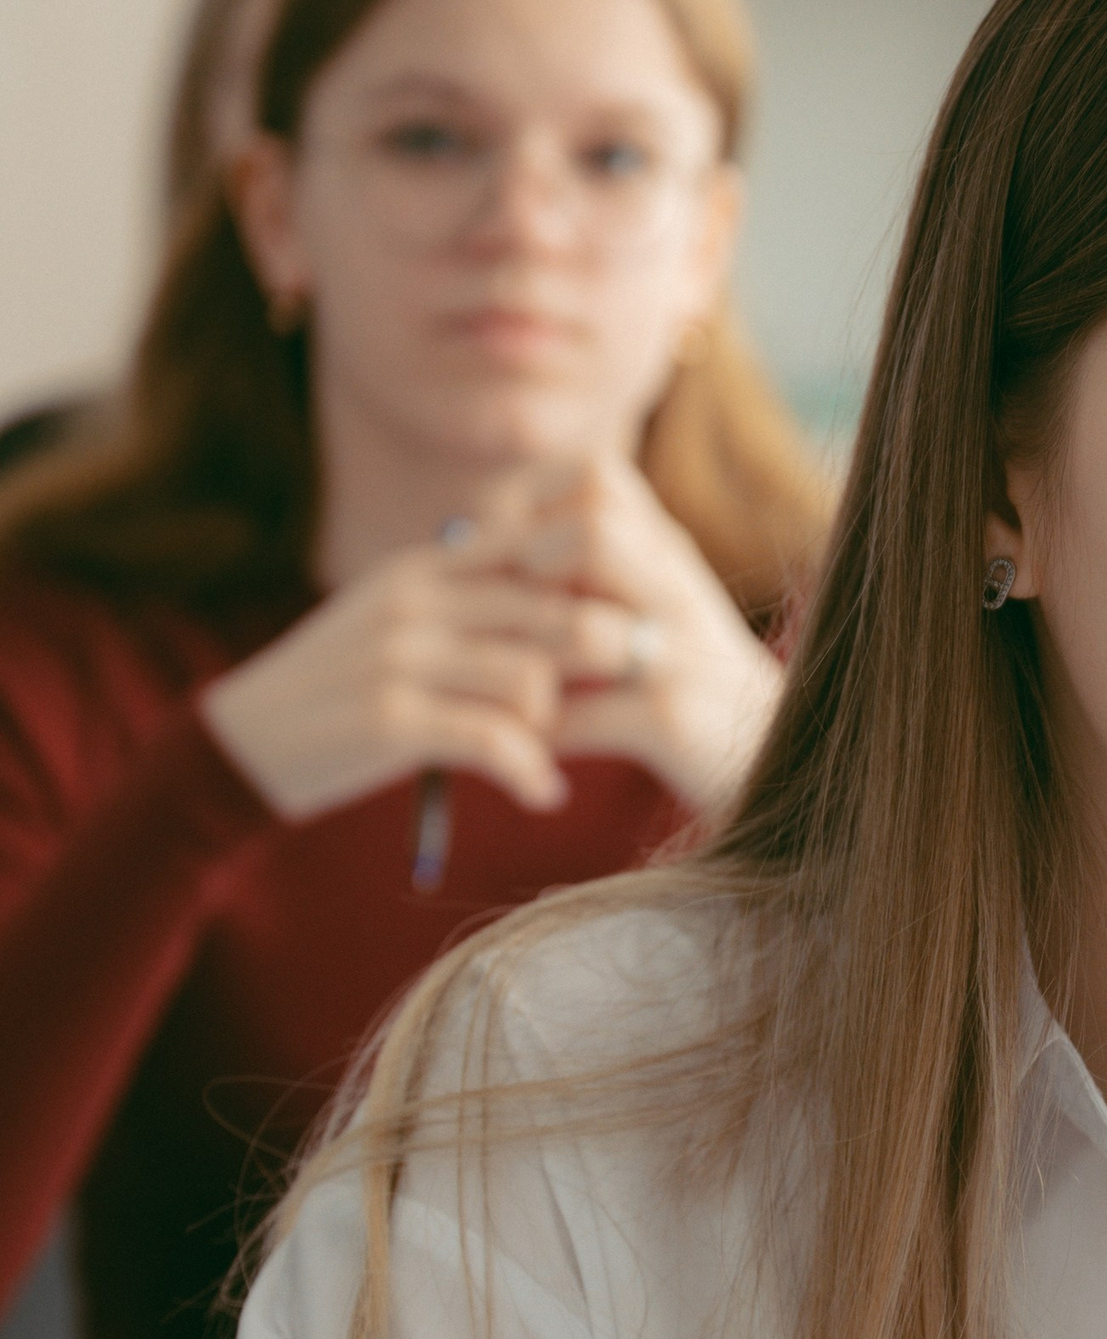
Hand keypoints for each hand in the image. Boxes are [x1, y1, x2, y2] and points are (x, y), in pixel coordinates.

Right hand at [199, 533, 630, 819]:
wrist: (243, 739)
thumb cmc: (345, 684)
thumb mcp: (405, 618)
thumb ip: (479, 599)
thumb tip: (586, 599)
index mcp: (429, 566)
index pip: (540, 545)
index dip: (601, 587)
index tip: (630, 628)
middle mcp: (418, 600)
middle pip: (556, 611)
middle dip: (605, 660)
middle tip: (624, 698)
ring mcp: (401, 657)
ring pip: (532, 679)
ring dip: (560, 724)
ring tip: (555, 750)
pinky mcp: (390, 719)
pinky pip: (495, 741)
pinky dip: (530, 774)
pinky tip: (540, 793)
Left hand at [495, 457, 782, 812]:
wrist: (785, 763)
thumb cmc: (693, 686)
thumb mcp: (650, 606)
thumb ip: (588, 567)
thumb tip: (475, 538)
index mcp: (670, 552)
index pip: (596, 477)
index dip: (528, 501)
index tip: (490, 547)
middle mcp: (680, 588)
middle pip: (592, 527)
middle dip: (522, 563)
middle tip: (487, 608)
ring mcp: (683, 654)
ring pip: (586, 623)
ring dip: (526, 649)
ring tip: (497, 676)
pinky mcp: (676, 720)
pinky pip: (588, 716)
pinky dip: (542, 734)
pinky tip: (519, 747)